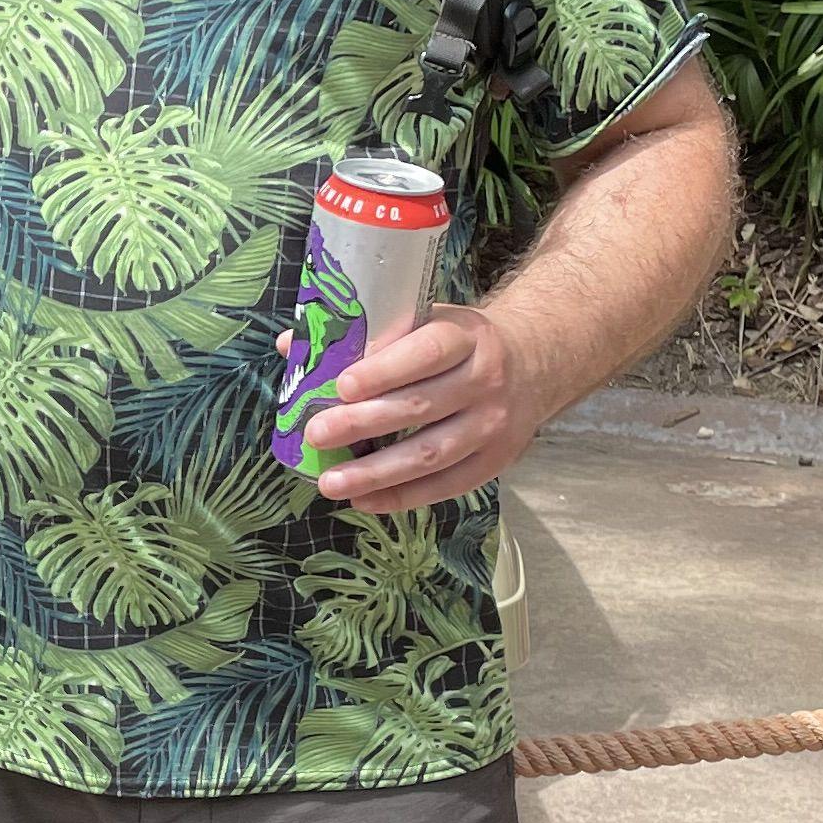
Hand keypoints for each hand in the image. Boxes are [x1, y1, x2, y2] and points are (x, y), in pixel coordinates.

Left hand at [306, 303, 551, 514]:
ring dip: (377, 472)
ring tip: (330, 482)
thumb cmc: (458, 343)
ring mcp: (492, 425)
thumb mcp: (425, 320)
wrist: (532, 364)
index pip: (426, 352)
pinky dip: (403, 497)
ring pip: (431, 453)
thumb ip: (365, 332)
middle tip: (316, 434)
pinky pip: (446, 485)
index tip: (341, 385)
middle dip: (363, 423)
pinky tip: (365, 501)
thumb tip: (290, 345)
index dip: (384, 370)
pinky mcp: (494, 461)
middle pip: (421, 406)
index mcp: (465, 337)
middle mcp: (484, 380)